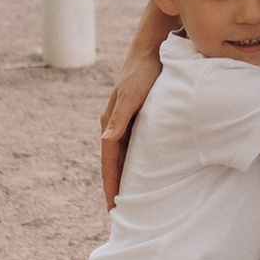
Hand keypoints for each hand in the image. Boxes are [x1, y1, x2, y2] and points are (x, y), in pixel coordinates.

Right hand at [98, 45, 159, 204]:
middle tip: (118, 212)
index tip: (112, 208)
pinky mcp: (135, 115)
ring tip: (128, 197)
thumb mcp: (132, 95)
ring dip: (123, 175)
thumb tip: (106, 141)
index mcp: (110, 123)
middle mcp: (114, 124)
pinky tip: (142, 169)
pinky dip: (134, 161)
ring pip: (122, 155)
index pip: (109, 162)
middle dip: (114, 186)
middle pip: (113, 162)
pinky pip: (132, 145)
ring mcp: (124, 120)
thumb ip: (120, 117)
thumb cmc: (144, 71)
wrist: (152, 48)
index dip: (111, 185)